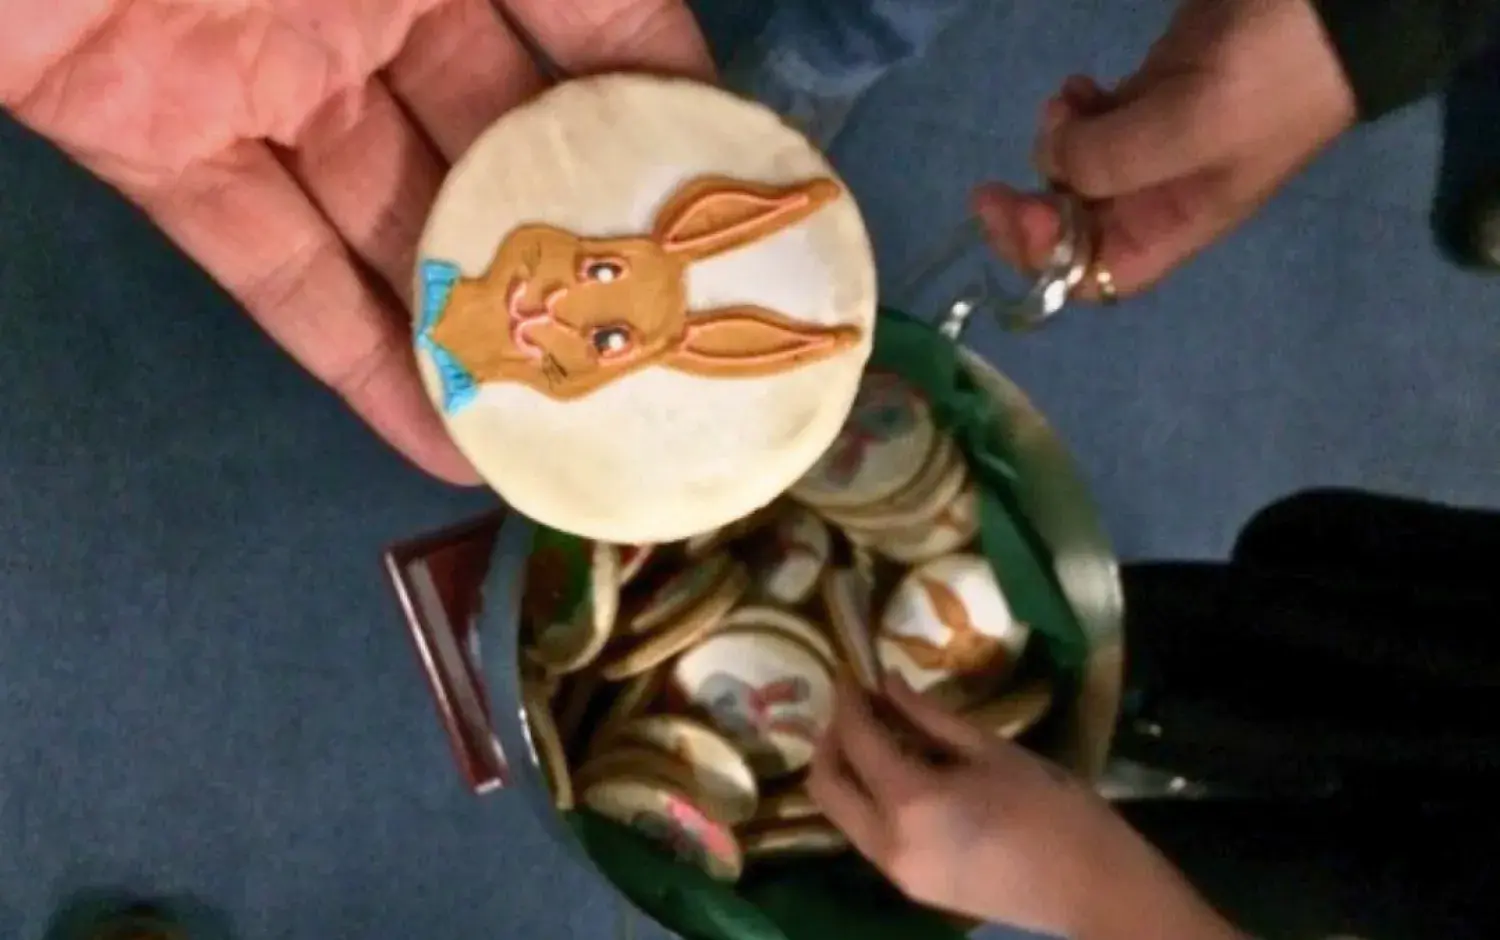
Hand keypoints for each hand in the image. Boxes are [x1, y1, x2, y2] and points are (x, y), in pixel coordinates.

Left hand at [0, 1, 713, 481]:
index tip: (738, 210)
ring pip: (391, 221)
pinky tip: (437, 439)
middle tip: (664, 352)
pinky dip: (349, 355)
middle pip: (502, 141)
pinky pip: (266, 260)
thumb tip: (685, 51)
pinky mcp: (153, 139)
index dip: (670, 109)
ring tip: (567, 427)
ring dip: (474, 327)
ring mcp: (264, 75)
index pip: (595, 20)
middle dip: (583, 246)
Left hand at [809, 676, 1245, 939]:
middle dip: (830, 739)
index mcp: (911, 801)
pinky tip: (899, 775)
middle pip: (826, 785)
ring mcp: (895, 872)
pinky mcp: (910, 887)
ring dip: (846, 772)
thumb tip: (888, 684)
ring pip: (841, 814)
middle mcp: (888, 841)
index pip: (855, 740)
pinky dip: (868, 800)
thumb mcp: (992, 751)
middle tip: (854, 706)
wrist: (1093, 890)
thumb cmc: (1054, 810)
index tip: (851, 672)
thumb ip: (930, 718)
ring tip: (877, 735)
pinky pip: (868, 835)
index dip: (848, 701)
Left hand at [974, 0, 1356, 299]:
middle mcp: (1160, 195)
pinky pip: (1093, 124)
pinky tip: (1078, 86)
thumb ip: (1112, 160)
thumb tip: (1051, 164)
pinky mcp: (1153, 95)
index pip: (1096, 276)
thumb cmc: (1274, 72)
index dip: (1045, 261)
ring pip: (1075, 171)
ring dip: (1053, 146)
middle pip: (1073, 229)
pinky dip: (1071, 113)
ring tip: (1067, 101)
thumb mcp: (1194, 125)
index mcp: (1177, 222)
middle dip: (1032, 208)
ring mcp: (1155, 142)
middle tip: (996, 182)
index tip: (1014, 212)